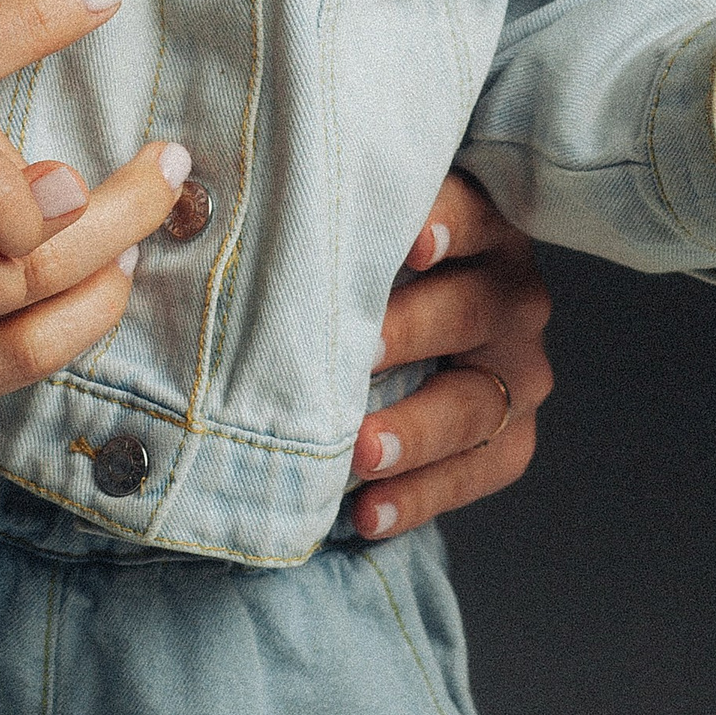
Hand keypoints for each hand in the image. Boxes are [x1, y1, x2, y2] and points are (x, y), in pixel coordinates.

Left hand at [345, 175, 555, 541]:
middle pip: (473, 310)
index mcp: (478, 228)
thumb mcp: (341, 236)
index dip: (448, 223)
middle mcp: (509, 292)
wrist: (391, 341)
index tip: (412, 242)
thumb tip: (199, 200)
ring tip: (361, 454)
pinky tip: (369, 514)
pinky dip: (424, 497)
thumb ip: (310, 224)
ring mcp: (515, 367)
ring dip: (417, 431)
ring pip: (478, 403)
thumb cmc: (347, 271)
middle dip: (412, 333)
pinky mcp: (510, 432)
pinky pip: (481, 470)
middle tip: (358, 356)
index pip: (472, 214)